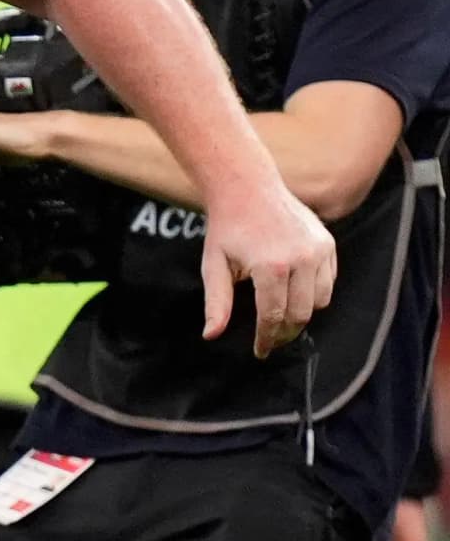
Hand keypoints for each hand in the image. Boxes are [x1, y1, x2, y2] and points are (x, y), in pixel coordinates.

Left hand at [202, 179, 336, 357]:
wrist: (247, 188)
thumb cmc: (226, 229)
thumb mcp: (213, 266)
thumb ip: (217, 303)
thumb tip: (211, 335)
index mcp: (271, 267)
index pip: (273, 316)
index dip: (266, 338)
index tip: (260, 352)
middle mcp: (301, 259)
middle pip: (300, 314)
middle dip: (285, 332)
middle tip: (271, 339)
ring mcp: (319, 250)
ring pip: (320, 301)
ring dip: (302, 314)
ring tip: (282, 319)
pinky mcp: (328, 244)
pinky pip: (329, 281)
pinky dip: (315, 293)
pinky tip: (295, 294)